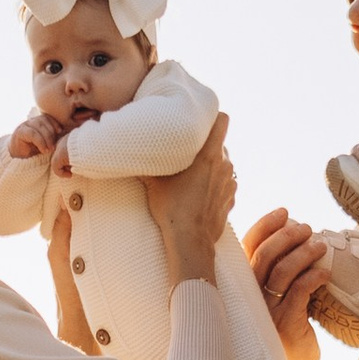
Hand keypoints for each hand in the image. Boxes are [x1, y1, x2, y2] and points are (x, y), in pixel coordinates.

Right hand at [6, 115, 57, 163]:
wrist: (17, 159)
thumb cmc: (33, 151)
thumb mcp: (45, 143)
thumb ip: (51, 137)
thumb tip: (64, 132)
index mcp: (36, 122)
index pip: (46, 117)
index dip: (54, 123)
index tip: (60, 131)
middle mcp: (30, 122)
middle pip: (43, 121)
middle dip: (51, 133)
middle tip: (54, 146)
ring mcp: (24, 126)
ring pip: (38, 126)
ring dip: (47, 138)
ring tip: (50, 149)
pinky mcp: (19, 133)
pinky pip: (32, 134)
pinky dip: (40, 142)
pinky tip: (43, 150)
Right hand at [146, 113, 233, 281]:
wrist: (190, 242)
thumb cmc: (171, 208)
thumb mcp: (154, 182)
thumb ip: (147, 162)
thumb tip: (128, 148)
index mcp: (209, 154)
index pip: (222, 120)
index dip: (213, 117)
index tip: (201, 120)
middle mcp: (225, 165)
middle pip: (219, 144)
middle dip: (205, 146)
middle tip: (187, 152)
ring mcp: (230, 183)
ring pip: (222, 164)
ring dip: (211, 167)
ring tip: (191, 176)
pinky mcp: (231, 200)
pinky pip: (224, 185)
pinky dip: (215, 186)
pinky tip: (200, 194)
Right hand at [243, 206, 331, 351]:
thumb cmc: (288, 324)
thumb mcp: (276, 295)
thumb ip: (277, 269)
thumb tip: (294, 231)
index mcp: (245, 285)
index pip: (248, 247)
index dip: (264, 226)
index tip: (285, 212)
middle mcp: (251, 297)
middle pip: (264, 255)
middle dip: (287, 235)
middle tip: (307, 228)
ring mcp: (267, 311)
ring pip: (282, 271)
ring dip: (304, 253)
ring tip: (320, 245)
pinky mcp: (285, 324)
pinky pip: (300, 292)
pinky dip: (314, 277)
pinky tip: (326, 273)